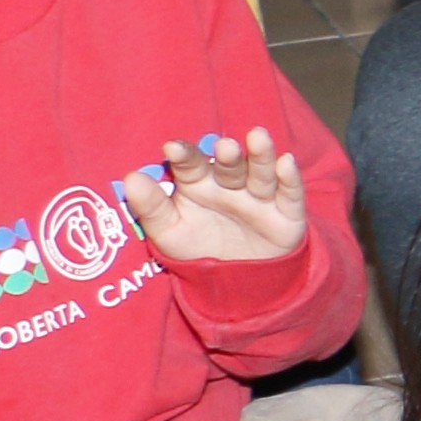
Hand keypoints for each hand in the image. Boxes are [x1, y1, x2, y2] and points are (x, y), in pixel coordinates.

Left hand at [122, 128, 309, 265]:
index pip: (191, 165)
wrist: (236, 282)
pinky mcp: (286, 213)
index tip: (172, 147)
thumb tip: (131, 178)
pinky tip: (286, 162)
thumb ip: (151, 207)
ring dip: (260, 156)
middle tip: (223, 147)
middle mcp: (230, 185)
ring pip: (260, 173)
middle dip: (228, 156)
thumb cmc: (197, 250)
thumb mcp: (168, 233)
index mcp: (199, 185)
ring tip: (258, 138)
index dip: (185, 156)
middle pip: (230, 166)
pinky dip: (290, 178)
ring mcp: (260, 197)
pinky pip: (290, 193)